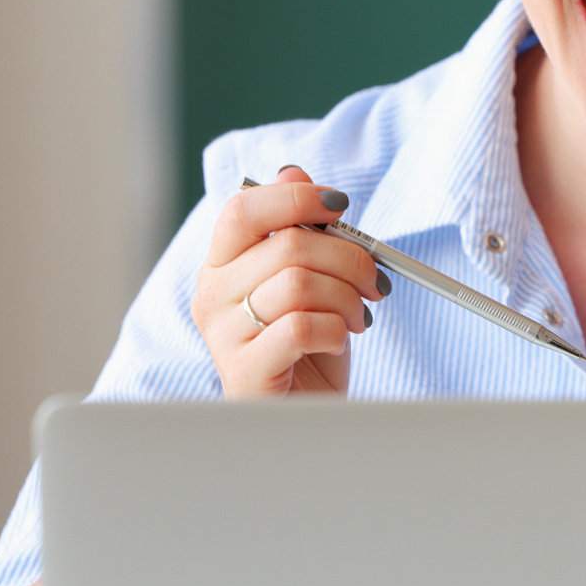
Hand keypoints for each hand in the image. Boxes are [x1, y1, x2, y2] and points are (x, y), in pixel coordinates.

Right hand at [193, 165, 388, 397]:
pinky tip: (338, 340)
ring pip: (299, 284)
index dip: (295, 197)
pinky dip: (335, 330)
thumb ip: (300, 230)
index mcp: (222, 263)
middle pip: (288, 246)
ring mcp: (223, 335)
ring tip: (358, 316)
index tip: (339, 206)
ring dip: (347, 297)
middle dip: (349, 257)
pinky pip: (301, 327)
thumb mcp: (310, 280)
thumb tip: (295, 171)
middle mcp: (211, 294)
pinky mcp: (244, 372)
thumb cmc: (306, 345)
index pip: (243, 208)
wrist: (303, 415)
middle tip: (373, 280)